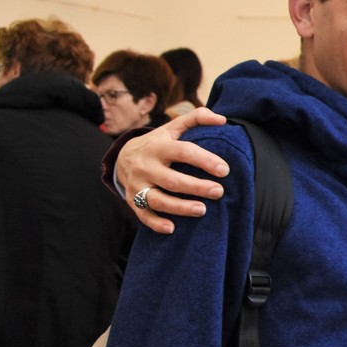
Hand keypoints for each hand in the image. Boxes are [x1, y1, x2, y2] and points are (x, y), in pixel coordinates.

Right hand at [118, 107, 229, 233]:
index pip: (183, 152)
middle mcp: (145, 166)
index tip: (225, 170)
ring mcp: (137, 185)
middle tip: (219, 192)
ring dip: (180, 207)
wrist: (122, 156)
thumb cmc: (158, 143)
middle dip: (197, 187)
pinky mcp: (132, 200)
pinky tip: (172, 228)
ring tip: (203, 210)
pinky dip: (156, 223)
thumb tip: (222, 119)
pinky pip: (143, 215)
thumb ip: (197, 119)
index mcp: (157, 146)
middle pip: (172, 180)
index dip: (205, 160)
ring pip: (158, 200)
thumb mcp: (173, 128)